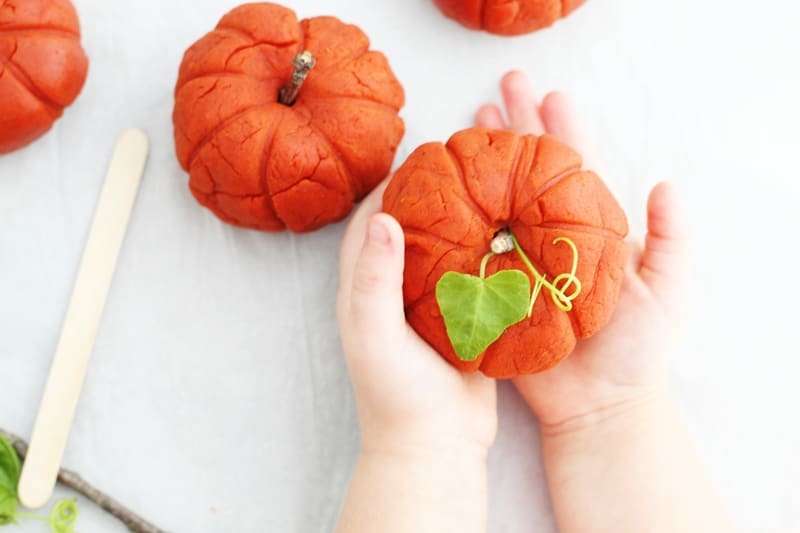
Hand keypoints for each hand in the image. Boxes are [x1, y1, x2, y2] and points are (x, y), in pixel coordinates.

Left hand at [337, 183, 496, 457]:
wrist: (434, 447)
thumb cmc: (395, 394)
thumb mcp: (375, 334)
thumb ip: (375, 278)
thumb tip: (383, 216)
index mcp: (363, 290)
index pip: (369, 224)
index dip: (388, 188)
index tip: (418, 157)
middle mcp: (394, 293)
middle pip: (408, 230)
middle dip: (430, 197)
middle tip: (461, 166)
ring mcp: (428, 307)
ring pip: (443, 251)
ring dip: (462, 222)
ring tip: (489, 190)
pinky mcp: (459, 322)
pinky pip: (470, 278)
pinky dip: (484, 255)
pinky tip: (510, 236)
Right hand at [475, 71, 690, 426]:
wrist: (599, 403)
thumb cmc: (638, 349)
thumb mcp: (668, 291)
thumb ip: (672, 239)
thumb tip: (666, 182)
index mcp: (591, 228)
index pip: (575, 166)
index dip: (562, 129)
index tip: (546, 95)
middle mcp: (552, 235)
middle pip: (531, 171)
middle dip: (517, 130)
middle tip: (499, 92)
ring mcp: (522, 258)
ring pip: (499, 199)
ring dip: (485, 163)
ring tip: (466, 129)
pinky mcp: (498, 286)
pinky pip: (475, 244)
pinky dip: (461, 216)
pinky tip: (445, 192)